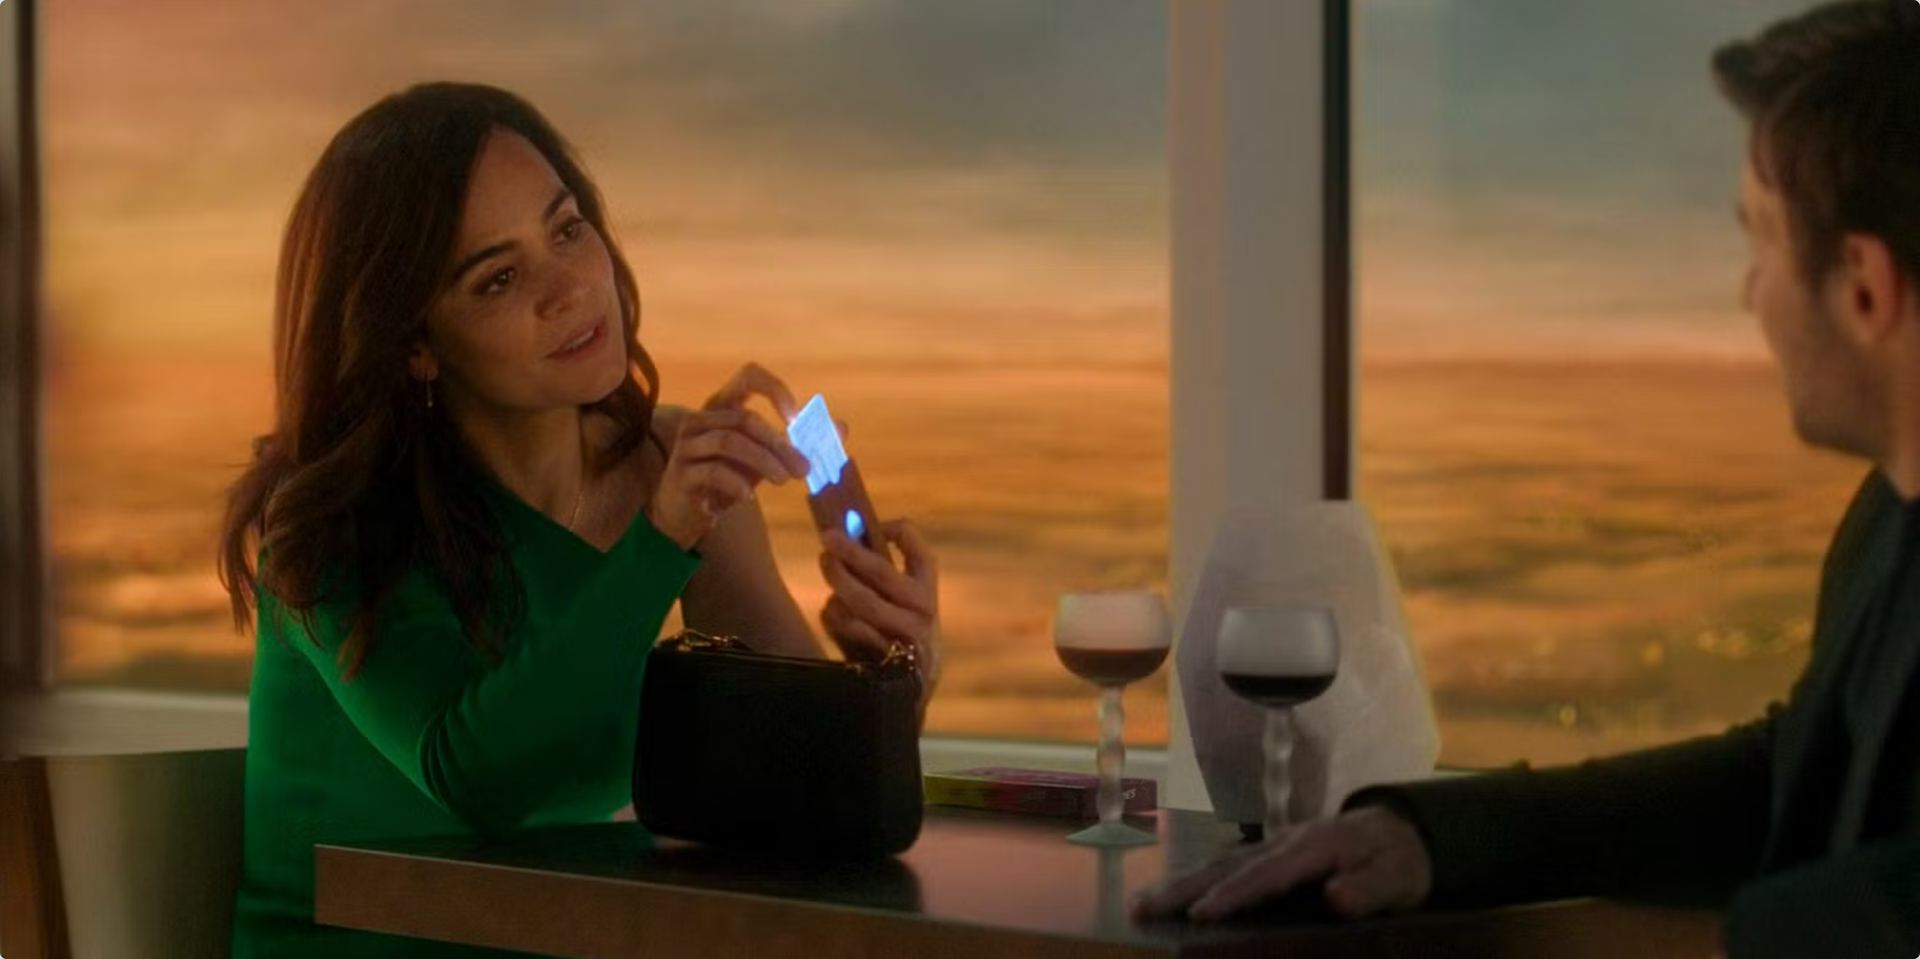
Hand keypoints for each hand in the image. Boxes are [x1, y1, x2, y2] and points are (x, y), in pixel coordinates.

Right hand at [648, 363, 809, 550]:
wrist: (686, 515)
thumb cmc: (727, 478)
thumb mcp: (766, 459)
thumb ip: (798, 442)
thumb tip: (842, 428)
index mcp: (722, 406)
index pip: (749, 375)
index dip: (775, 389)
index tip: (795, 417)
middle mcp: (700, 420)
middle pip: (745, 419)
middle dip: (780, 443)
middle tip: (804, 468)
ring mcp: (686, 446)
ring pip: (729, 441)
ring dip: (764, 460)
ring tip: (785, 480)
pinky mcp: (680, 475)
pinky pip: (711, 471)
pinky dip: (735, 482)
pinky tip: (748, 496)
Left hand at [817, 519, 940, 702]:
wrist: (908, 690)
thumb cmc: (896, 632)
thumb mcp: (900, 601)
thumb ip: (880, 572)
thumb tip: (842, 536)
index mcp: (927, 589)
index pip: (918, 550)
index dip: (894, 530)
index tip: (868, 523)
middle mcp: (923, 612)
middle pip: (882, 573)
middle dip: (851, 552)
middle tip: (827, 538)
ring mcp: (905, 638)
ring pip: (862, 602)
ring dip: (838, 582)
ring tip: (826, 565)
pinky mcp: (883, 659)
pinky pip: (848, 628)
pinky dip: (832, 614)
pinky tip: (832, 611)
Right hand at [1130, 806, 1431, 922]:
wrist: (1403, 830)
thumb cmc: (1400, 861)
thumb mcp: (1399, 880)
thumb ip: (1370, 889)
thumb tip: (1333, 896)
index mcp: (1317, 847)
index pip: (1269, 874)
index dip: (1234, 894)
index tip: (1201, 913)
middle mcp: (1287, 841)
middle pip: (1229, 864)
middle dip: (1184, 887)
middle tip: (1142, 907)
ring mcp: (1275, 845)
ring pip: (1220, 863)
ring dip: (1179, 883)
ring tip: (1140, 902)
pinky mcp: (1270, 854)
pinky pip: (1227, 866)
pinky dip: (1195, 879)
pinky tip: (1171, 895)